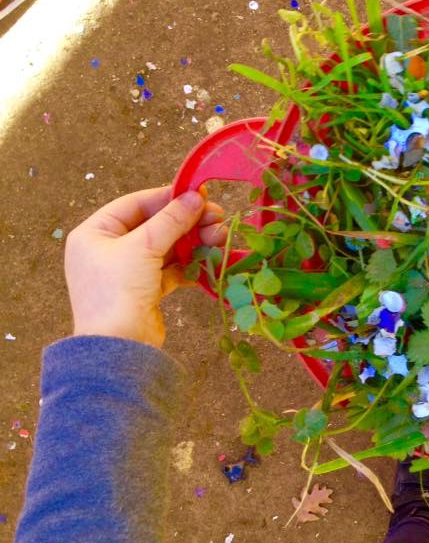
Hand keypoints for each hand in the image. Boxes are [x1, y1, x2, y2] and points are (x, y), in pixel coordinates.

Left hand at [65, 187, 224, 347]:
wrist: (118, 348)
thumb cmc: (117, 291)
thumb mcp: (143, 247)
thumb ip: (171, 220)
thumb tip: (196, 197)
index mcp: (95, 233)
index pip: (135, 204)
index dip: (168, 197)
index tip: (200, 194)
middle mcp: (108, 249)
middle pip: (155, 225)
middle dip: (188, 221)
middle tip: (218, 217)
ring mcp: (128, 271)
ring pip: (167, 247)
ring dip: (194, 241)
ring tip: (219, 238)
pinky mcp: (146, 290)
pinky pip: (172, 269)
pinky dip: (190, 263)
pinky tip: (210, 259)